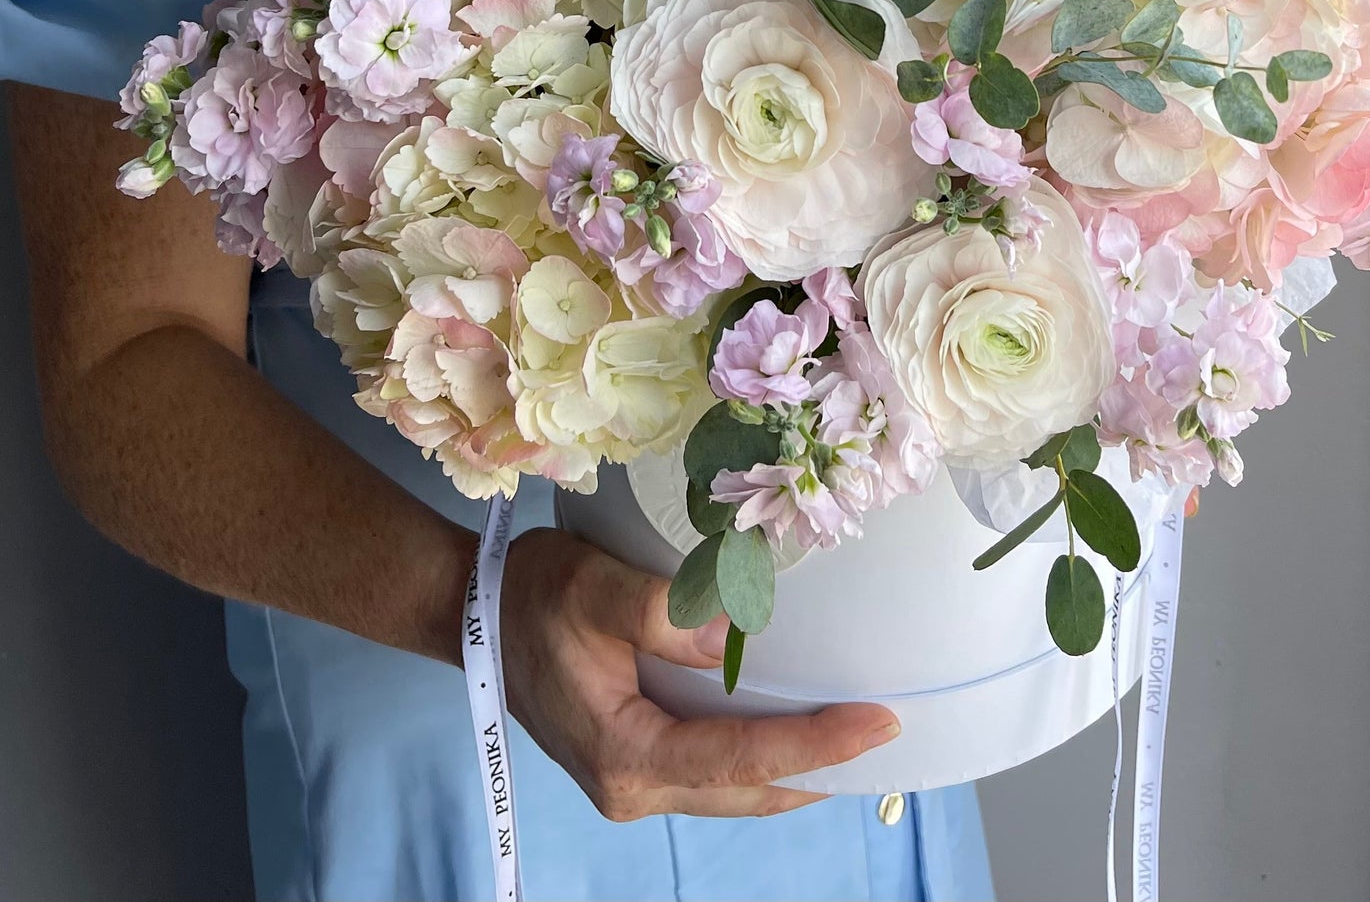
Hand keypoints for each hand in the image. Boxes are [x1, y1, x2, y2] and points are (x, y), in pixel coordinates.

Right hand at [500, 527, 899, 819]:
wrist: (473, 614)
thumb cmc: (532, 596)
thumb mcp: (594, 587)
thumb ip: (661, 612)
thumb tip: (731, 639)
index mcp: (626, 754)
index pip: (741, 760)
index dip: (816, 744)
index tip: (879, 722)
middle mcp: (632, 786)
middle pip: (748, 790)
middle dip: (822, 768)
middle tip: (888, 731)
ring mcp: (632, 781)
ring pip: (734, 790)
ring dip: (795, 769)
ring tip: (858, 739)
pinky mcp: (634, 761)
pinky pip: (714, 773)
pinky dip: (760, 759)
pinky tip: (794, 733)